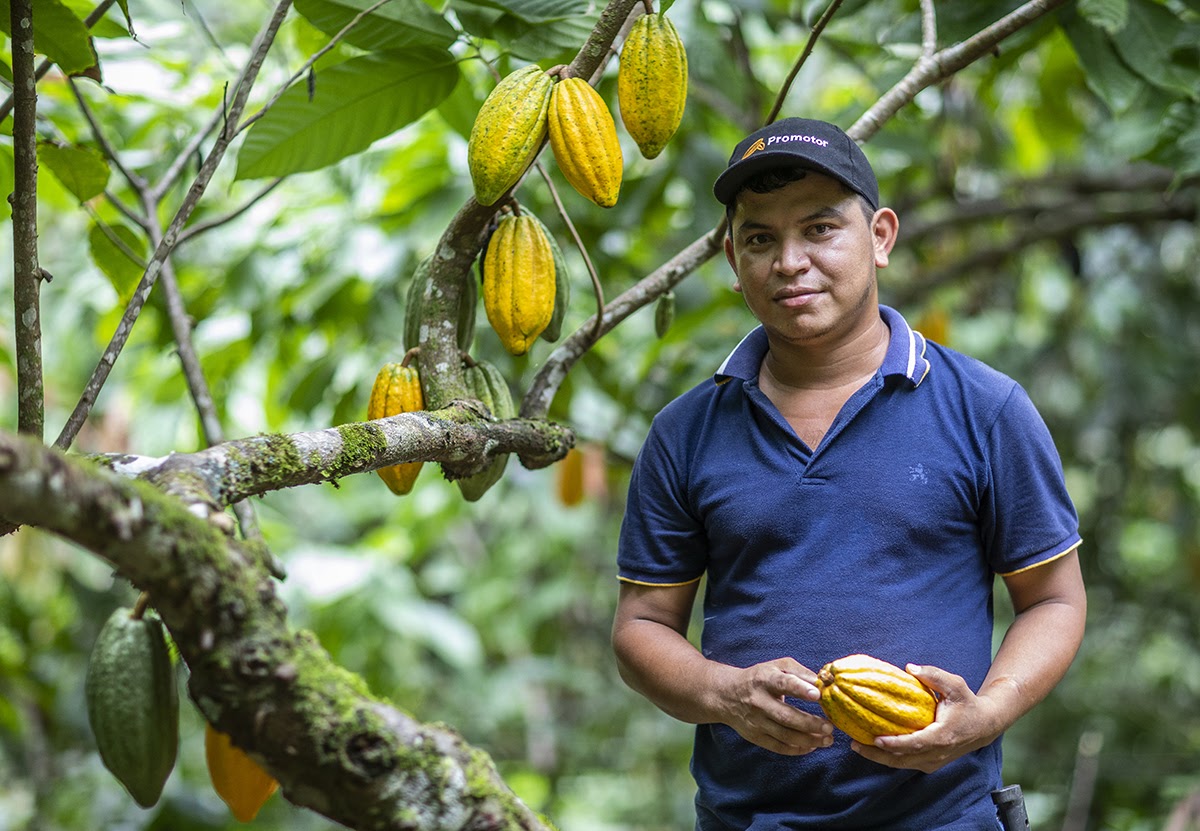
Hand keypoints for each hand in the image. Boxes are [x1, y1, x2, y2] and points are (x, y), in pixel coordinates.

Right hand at [710, 658, 833, 755]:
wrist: (726, 694)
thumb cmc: (759, 678)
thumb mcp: (776, 666)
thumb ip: (798, 672)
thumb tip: (821, 682)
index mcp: (764, 679)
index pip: (783, 683)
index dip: (800, 688)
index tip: (818, 695)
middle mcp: (758, 701)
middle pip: (786, 716)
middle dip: (811, 724)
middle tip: (830, 727)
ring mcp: (756, 721)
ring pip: (785, 735)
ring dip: (809, 740)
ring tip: (827, 740)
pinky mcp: (755, 736)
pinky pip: (778, 747)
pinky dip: (797, 749)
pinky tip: (812, 746)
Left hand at [850, 664, 1005, 772]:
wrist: (985, 726)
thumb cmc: (967, 703)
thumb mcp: (955, 685)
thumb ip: (933, 675)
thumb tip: (909, 668)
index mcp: (942, 736)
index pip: (915, 744)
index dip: (895, 744)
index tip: (876, 739)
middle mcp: (937, 753)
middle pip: (903, 760)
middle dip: (877, 755)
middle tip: (855, 745)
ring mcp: (933, 761)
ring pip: (902, 764)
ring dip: (879, 758)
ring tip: (857, 746)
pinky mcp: (930, 763)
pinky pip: (906, 763)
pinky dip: (889, 758)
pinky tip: (872, 747)